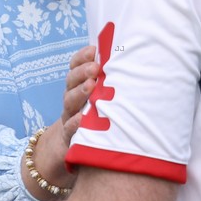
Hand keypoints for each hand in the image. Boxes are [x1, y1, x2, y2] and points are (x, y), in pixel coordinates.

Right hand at [21, 45, 97, 198]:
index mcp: (78, 87)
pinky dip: (75, 124)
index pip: (75, 67)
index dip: (81, 57)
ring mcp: (68, 118)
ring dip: (80, 92)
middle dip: (82, 72)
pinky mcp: (69, 138)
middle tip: (95, 66)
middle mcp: (72, 100)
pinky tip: (81, 119)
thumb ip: (108, 83)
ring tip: (91, 85)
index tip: (94, 49)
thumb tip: (131, 59)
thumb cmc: (94, 121)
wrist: (71, 151)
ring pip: (69, 102)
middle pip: (71, 82)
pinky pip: (70, 129)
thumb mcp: (99, 100)